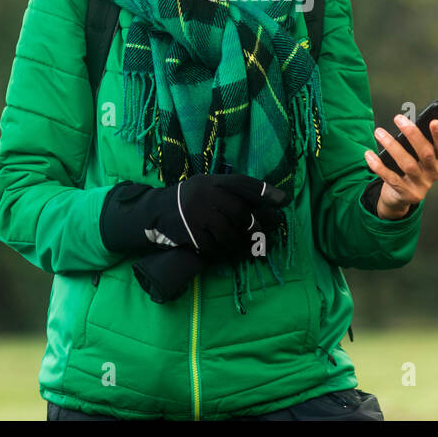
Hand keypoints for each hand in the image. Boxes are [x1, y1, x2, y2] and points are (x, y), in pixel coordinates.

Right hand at [100, 174, 288, 263]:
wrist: (154, 213)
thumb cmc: (188, 202)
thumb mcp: (206, 189)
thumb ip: (229, 194)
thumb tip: (264, 208)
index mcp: (211, 181)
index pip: (242, 183)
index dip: (264, 191)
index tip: (283, 201)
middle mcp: (205, 193)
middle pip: (240, 213)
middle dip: (254, 227)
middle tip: (261, 237)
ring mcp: (197, 213)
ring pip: (229, 234)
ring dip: (238, 245)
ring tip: (242, 249)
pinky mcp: (190, 233)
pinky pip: (214, 248)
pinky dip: (221, 254)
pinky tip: (223, 255)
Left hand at [363, 113, 437, 218]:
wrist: (401, 196)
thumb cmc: (417, 166)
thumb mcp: (430, 152)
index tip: (434, 120)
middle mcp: (433, 173)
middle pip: (425, 154)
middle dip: (413, 135)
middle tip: (398, 118)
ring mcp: (419, 185)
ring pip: (407, 164)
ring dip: (392, 146)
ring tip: (379, 132)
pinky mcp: (404, 193)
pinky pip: (390, 178)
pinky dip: (378, 166)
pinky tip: (369, 154)